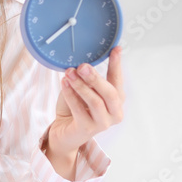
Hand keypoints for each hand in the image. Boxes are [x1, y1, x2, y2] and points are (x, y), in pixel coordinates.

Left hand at [43, 46, 124, 174]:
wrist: (63, 132)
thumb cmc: (75, 109)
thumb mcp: (83, 90)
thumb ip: (87, 80)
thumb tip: (84, 63)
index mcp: (116, 101)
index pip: (118, 80)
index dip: (117, 64)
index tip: (116, 49)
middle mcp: (115, 113)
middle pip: (110, 93)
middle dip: (96, 78)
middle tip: (83, 66)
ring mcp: (103, 123)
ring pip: (95, 101)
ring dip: (81, 85)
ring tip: (69, 73)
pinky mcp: (88, 129)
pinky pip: (79, 109)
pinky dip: (71, 95)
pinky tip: (64, 83)